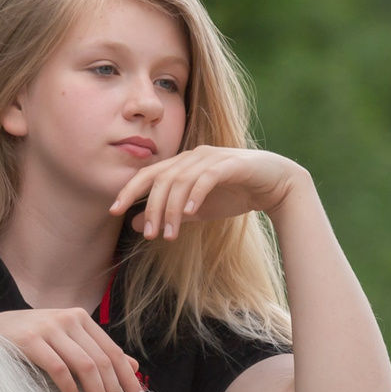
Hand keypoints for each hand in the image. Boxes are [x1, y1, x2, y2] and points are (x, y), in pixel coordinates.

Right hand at [0, 308, 148, 391]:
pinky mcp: (29, 340)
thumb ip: (96, 351)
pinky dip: (70, 389)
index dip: (128, 380)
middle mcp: (68, 319)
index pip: (112, 352)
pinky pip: (58, 368)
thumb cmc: (30, 340)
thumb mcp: (66, 342)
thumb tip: (133, 367)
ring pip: (85, 365)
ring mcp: (48, 328)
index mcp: (80, 318)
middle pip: (102, 361)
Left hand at [110, 146, 305, 241]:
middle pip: (161, 178)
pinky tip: (190, 213)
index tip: (113, 210)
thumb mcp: (195, 210)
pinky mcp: (231, 164)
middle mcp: (194, 156)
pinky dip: (196, 194)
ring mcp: (212, 158)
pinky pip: (207, 177)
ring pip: (181, 180)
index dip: (129, 190)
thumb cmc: (235, 194)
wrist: (276, 185)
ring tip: (170, 235)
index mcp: (182, 164)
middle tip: (149, 234)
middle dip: (152, 207)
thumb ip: (169, 214)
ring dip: (172, 209)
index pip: (148, 174)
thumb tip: (136, 223)